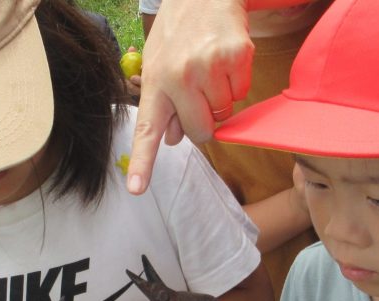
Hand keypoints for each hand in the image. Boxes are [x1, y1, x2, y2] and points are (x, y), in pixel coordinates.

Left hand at [126, 0, 253, 194]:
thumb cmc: (179, 33)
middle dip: (204, 122)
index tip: (136, 189)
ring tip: (211, 67)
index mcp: (155, 81)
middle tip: (200, 93)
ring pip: (225, 113)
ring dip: (222, 98)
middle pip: (200, 133)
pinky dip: (238, 82)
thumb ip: (164, 104)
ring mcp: (210, 68)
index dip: (142, 162)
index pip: (147, 130)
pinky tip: (226, 60)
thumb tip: (174, 139)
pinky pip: (242, 93)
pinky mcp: (237, 58)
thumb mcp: (159, 64)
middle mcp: (180, 77)